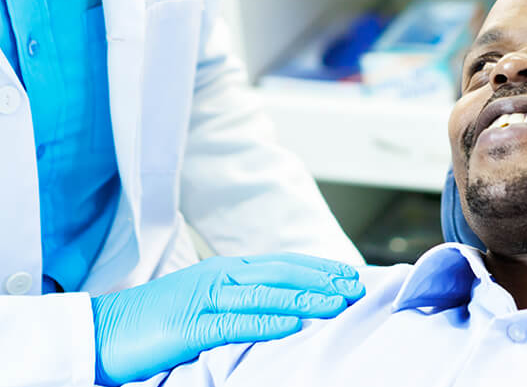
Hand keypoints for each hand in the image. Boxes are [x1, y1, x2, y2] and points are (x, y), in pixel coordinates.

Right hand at [91, 253, 364, 384]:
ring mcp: (207, 297)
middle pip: (281, 273)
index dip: (317, 267)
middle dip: (322, 279)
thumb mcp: (205, 300)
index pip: (282, 263)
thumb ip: (239, 298)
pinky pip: (237, 323)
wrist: (107, 328)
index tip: (346, 274)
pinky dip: (268, 323)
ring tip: (337, 303)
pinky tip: (294, 325)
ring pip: (267, 294)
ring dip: (306, 298)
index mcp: (225, 268)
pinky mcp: (192, 324)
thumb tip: (277, 306)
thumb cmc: (158, 318)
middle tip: (355, 286)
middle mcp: (221, 275)